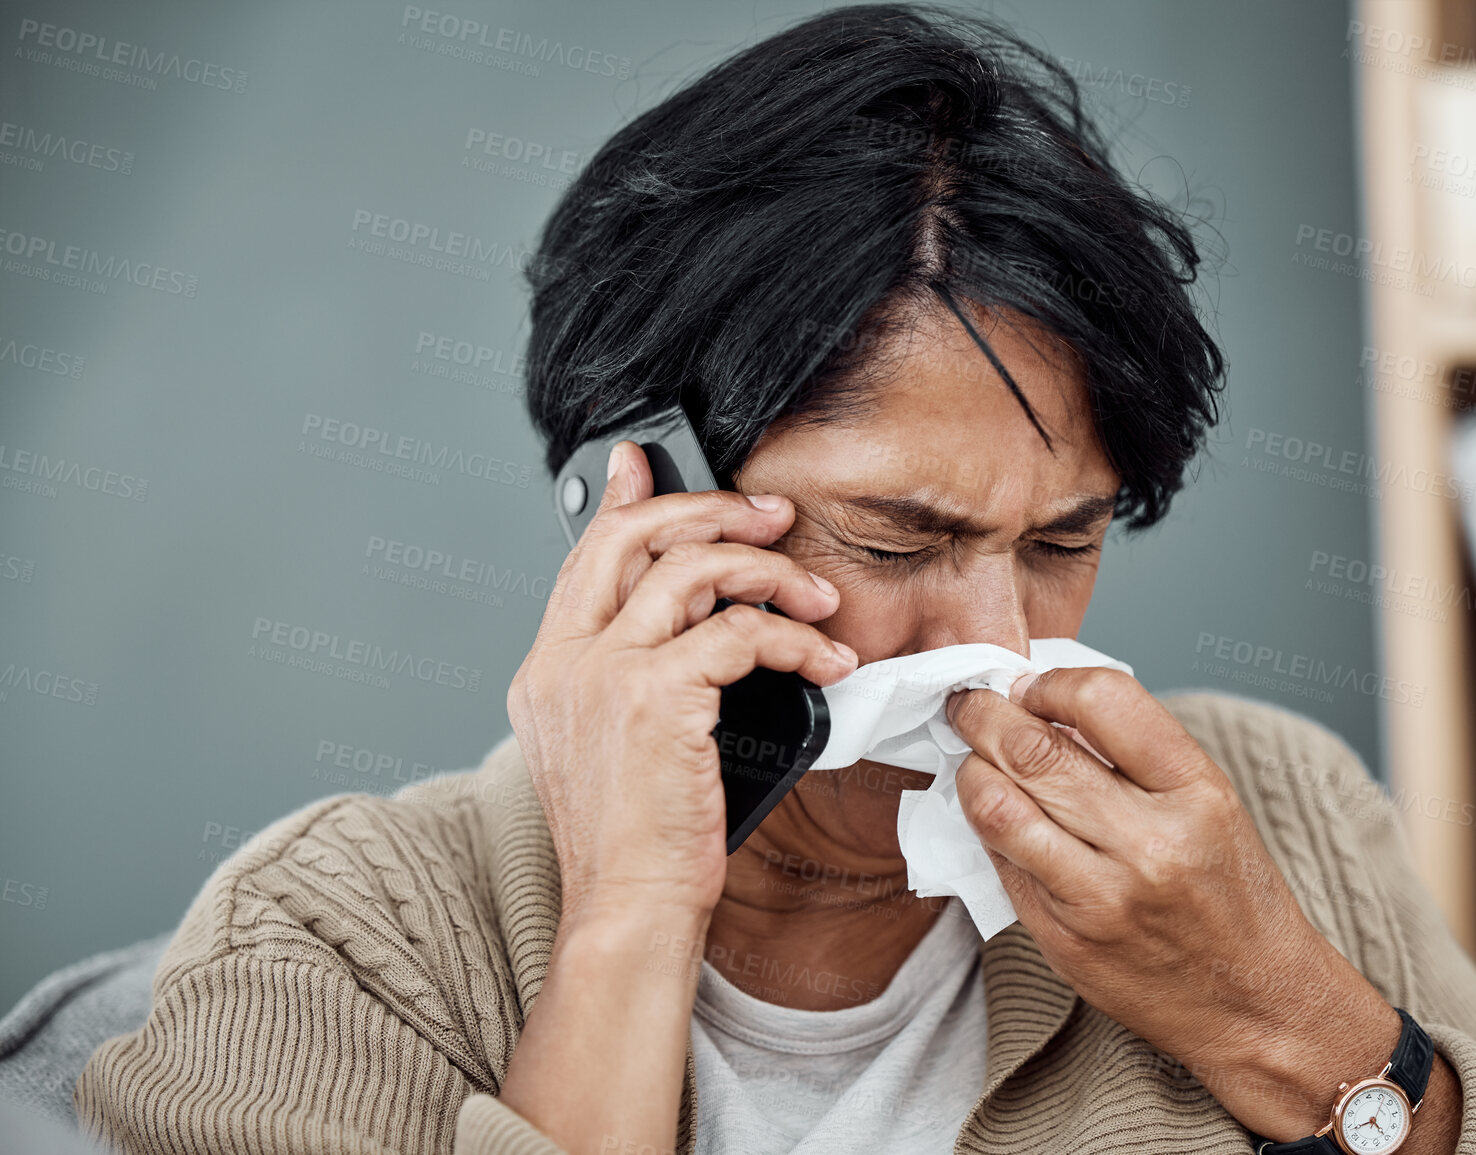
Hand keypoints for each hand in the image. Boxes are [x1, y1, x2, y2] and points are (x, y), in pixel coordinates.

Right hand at [507, 440, 857, 923]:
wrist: (628, 910)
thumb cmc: (638, 844)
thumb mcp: (621, 748)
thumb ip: (640, 676)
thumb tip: (699, 629)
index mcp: (548, 671)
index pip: (585, 555)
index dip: (626, 499)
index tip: (650, 461)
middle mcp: (563, 663)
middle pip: (634, 538)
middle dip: (713, 510)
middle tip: (773, 516)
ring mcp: (602, 676)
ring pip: (693, 571)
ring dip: (771, 573)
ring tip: (818, 599)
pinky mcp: (653, 699)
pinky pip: (741, 633)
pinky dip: (796, 641)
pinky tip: (825, 664)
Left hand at [945, 669, 1434, 1141]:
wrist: (1255, 1005)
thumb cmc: (1231, 895)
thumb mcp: (1211, 804)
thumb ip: (1134, 754)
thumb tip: (1045, 708)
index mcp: (1198, 793)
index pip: (1104, 701)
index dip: (1048, 683)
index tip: (1029, 685)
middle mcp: (1150, 844)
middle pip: (1034, 751)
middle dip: (983, 715)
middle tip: (969, 703)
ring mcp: (1101, 897)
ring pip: (998, 807)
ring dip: (971, 770)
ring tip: (972, 757)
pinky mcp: (1064, 940)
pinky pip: (1000, 864)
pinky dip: (986, 829)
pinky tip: (993, 815)